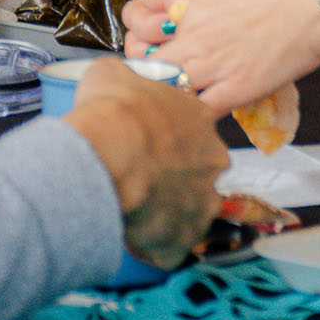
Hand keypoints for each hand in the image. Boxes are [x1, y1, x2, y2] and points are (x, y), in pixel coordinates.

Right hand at [60, 60, 228, 267]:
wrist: (108, 152)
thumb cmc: (113, 109)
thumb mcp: (113, 73)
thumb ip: (126, 79)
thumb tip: (116, 82)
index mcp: (199, 118)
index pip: (190, 129)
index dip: (166, 138)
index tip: (145, 144)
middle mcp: (211, 159)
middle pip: (197, 170)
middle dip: (172, 177)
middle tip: (139, 177)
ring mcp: (203, 199)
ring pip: (189, 210)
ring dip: (166, 212)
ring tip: (134, 210)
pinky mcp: (186, 235)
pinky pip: (172, 246)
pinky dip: (154, 245)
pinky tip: (131, 236)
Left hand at [138, 0, 319, 113]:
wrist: (316, 0)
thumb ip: (214, 5)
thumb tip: (204, 17)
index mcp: (193, 9)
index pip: (150, 38)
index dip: (154, 56)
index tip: (162, 66)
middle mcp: (195, 36)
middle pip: (149, 67)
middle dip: (150, 82)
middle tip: (159, 95)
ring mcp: (213, 63)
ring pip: (168, 92)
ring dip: (170, 102)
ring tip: (175, 114)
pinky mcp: (237, 87)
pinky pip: (200, 112)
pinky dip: (196, 120)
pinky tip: (199, 124)